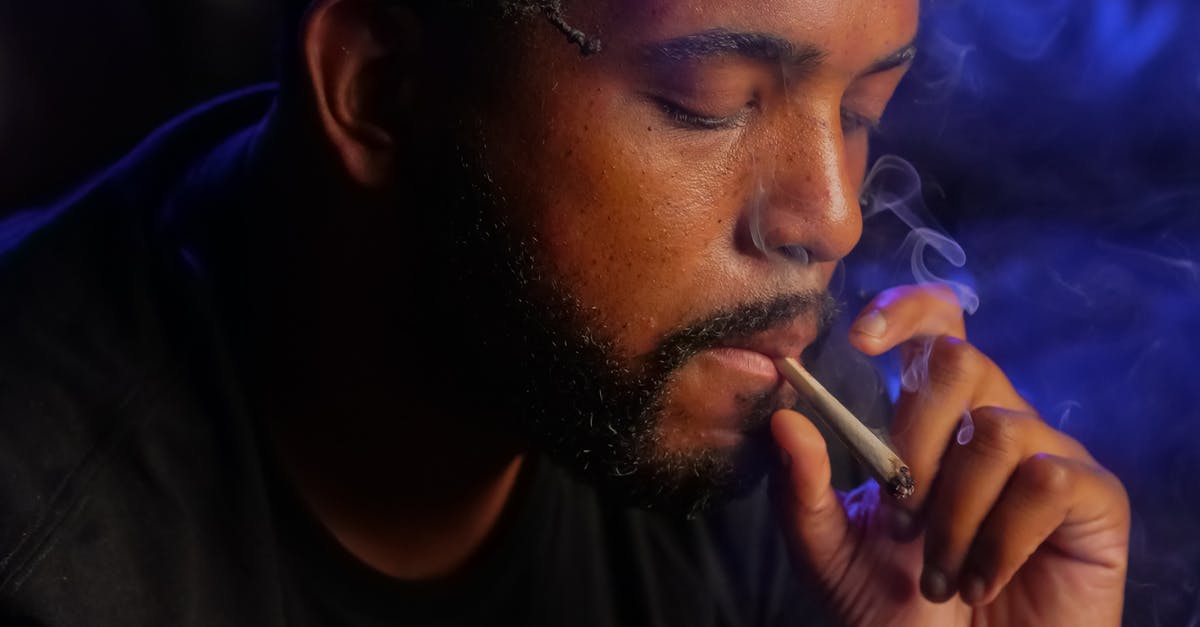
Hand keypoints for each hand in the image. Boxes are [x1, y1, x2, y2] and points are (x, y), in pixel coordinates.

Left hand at [770, 284, 1129, 626]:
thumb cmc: (895, 610)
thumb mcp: (830, 551)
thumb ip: (802, 489)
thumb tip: (784, 417)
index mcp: (929, 422)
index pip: (933, 329)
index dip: (904, 312)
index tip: (859, 340)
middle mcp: (990, 422)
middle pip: (960, 360)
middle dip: (913, 439)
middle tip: (898, 516)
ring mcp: (1045, 455)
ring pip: (997, 428)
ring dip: (954, 513)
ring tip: (940, 574)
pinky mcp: (1093, 497)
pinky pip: (1048, 479)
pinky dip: (1001, 539)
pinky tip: (982, 581)